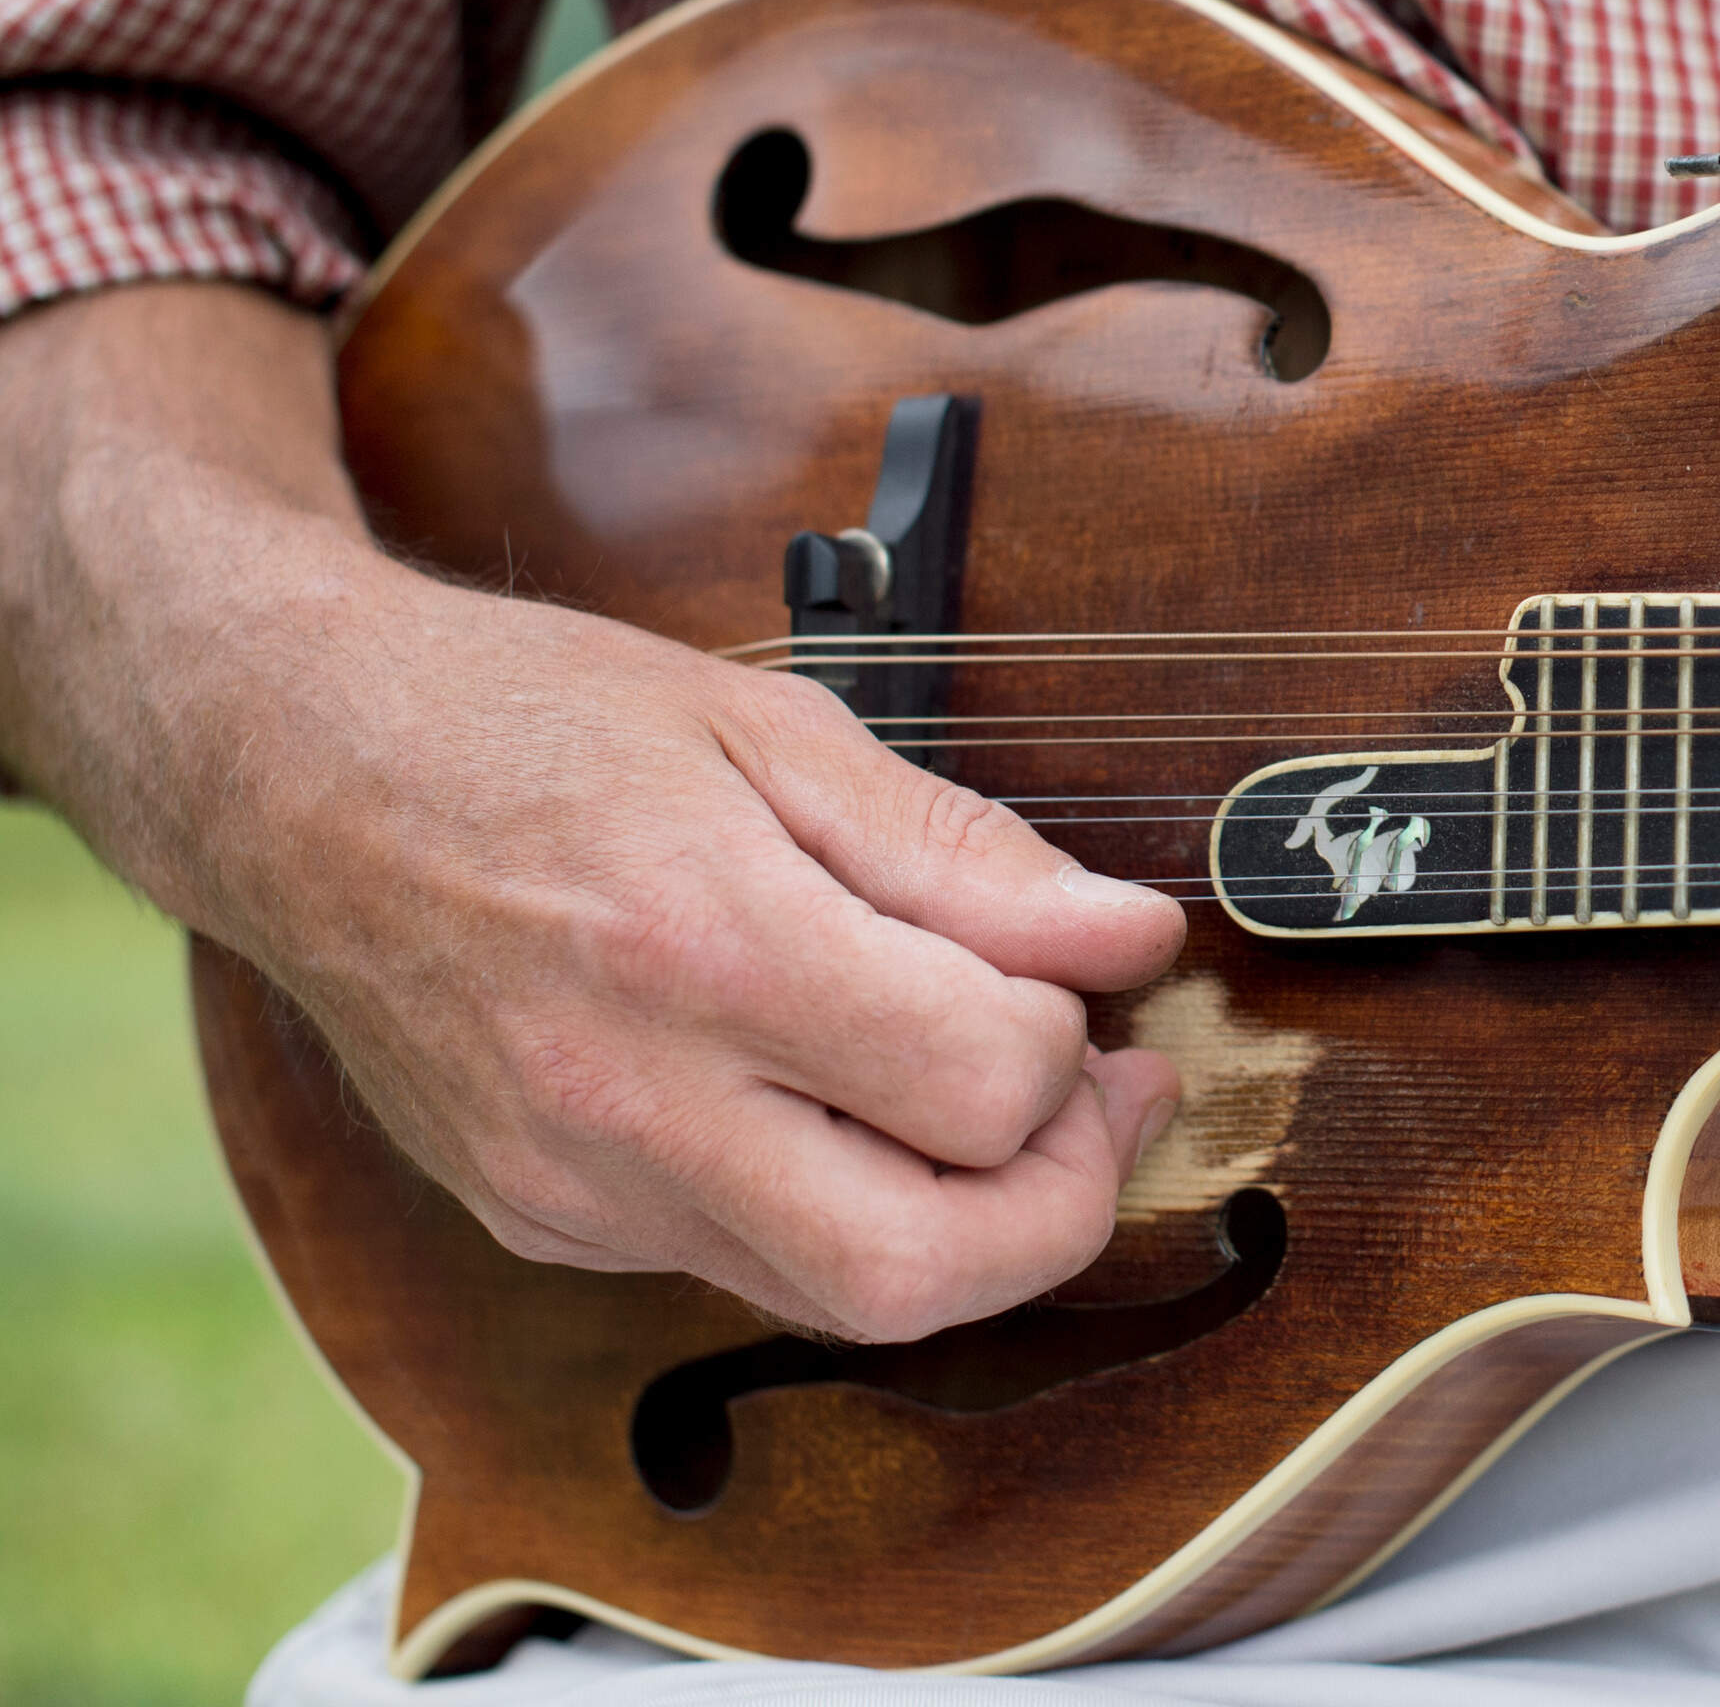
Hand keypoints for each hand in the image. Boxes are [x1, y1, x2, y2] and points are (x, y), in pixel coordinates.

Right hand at [0, 283, 1186, 1340]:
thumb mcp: (774, 730)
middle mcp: (628, 1098)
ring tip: (990, 1097)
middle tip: (1097, 1101)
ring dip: (964, 1225)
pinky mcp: (541, 1221)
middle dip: (1058, 1204)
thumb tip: (1130, 937)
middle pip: (921, 1271)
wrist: (289, 767)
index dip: (1075, 1045)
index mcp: (704, 945)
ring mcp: (573, 1183)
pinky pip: (744, 1265)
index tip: (1092, 979)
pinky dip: (839, 1209)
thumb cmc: (529, 720)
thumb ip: (966, 854)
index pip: (980, 1085)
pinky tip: (844, 1103)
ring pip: (839, 1299)